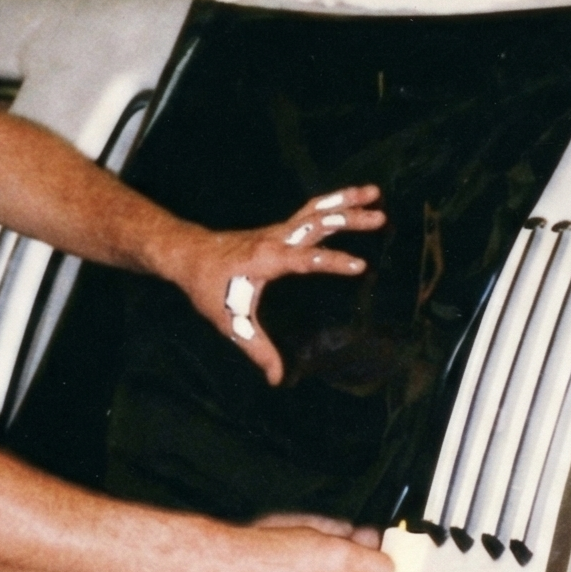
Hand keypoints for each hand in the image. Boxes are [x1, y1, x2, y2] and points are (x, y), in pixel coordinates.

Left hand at [170, 186, 386, 385]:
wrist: (189, 255)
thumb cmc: (208, 288)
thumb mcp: (230, 322)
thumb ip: (257, 349)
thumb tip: (277, 379)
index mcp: (266, 259)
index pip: (306, 260)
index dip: (333, 262)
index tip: (360, 265)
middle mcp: (276, 239)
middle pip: (317, 224)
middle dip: (349, 219)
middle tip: (381, 218)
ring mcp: (279, 230)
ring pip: (316, 210)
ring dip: (346, 200)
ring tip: (375, 192)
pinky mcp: (280, 229)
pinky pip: (311, 211)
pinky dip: (333, 202)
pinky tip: (353, 199)